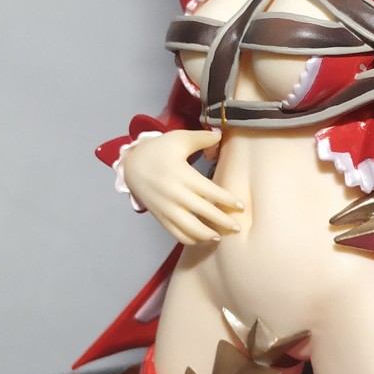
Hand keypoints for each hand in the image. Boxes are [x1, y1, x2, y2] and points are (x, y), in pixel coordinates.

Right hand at [119, 129, 244, 245]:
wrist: (131, 166)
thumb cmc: (159, 150)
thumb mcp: (178, 139)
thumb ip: (201, 138)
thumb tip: (220, 134)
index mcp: (183, 176)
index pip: (210, 192)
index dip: (227, 200)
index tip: (241, 206)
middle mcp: (176, 194)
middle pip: (204, 213)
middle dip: (223, 222)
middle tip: (238, 228)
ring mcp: (167, 208)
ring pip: (190, 229)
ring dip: (207, 235)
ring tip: (220, 235)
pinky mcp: (160, 217)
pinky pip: (177, 234)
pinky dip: (191, 239)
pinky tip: (202, 238)